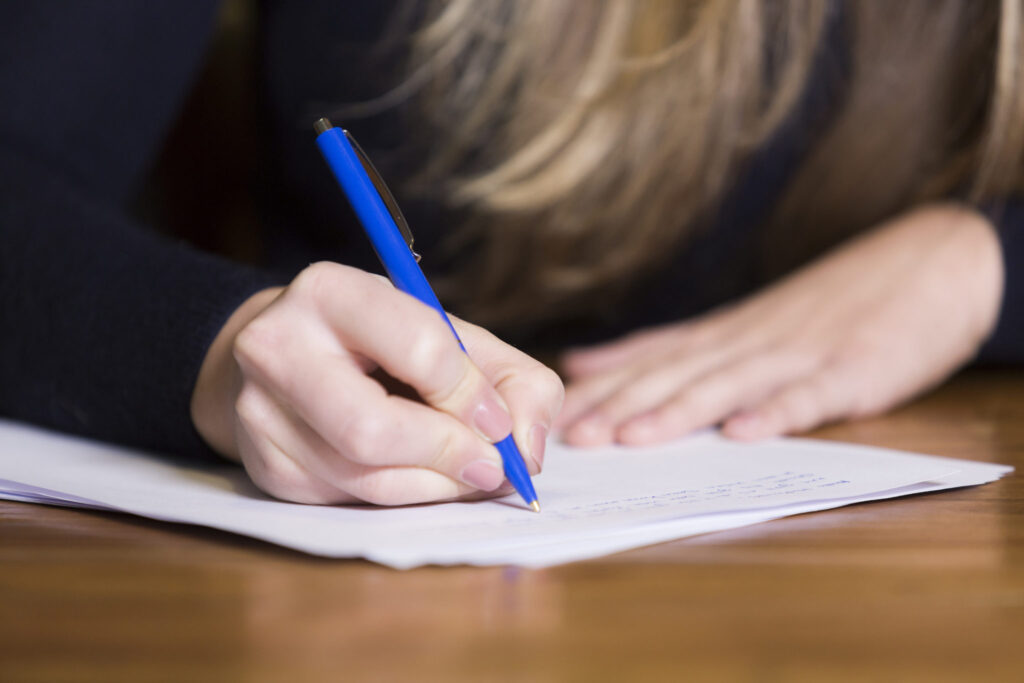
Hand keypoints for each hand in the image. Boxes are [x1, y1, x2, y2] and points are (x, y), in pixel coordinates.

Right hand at [190, 262, 562, 504]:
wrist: (290, 353)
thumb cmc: (384, 341)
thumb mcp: (451, 334)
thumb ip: (513, 379)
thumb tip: (527, 448)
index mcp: (330, 292)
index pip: (418, 349)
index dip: (471, 395)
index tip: (499, 421)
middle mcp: (277, 347)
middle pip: (373, 429)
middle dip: (449, 454)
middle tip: (493, 466)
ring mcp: (261, 413)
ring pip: (364, 477)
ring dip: (435, 485)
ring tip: (467, 470)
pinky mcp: (266, 467)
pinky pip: (351, 501)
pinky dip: (405, 495)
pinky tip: (423, 475)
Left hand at [557, 203, 1002, 445]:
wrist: (927, 263)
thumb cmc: (821, 306)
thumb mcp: (732, 324)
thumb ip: (659, 347)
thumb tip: (582, 363)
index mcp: (717, 337)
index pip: (643, 364)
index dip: (594, 392)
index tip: (544, 416)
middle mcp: (745, 343)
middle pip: (673, 376)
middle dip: (619, 408)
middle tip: (570, 438)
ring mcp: (797, 355)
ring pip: (728, 385)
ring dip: (680, 411)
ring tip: (635, 438)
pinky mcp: (851, 369)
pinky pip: (810, 396)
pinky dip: (778, 413)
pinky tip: (747, 433)